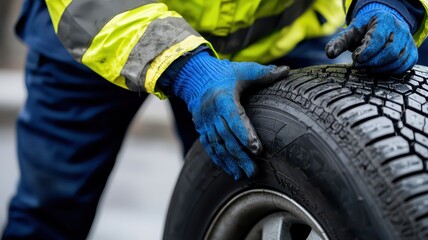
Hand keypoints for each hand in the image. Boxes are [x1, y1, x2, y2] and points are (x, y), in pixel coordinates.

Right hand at [169, 51, 288, 179]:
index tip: (256, 149)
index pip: (234, 119)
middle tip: (253, 171)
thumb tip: (286, 70)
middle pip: (226, 137)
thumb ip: (263, 73)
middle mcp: (211, 113)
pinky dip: (219, 160)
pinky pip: (210, 148)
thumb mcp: (243, 70)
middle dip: (239, 155)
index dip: (245, 134)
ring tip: (243, 175)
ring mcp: (204, 123)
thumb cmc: (223, 73)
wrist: (194, 77)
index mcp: (223, 98)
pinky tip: (230, 171)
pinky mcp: (201, 129)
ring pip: (218, 146)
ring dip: (230, 162)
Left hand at [326, 3, 417, 74]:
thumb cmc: (364, 31)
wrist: (382, 27)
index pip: (379, 38)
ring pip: (398, 60)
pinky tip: (378, 70)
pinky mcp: (411, 52)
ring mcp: (408, 41)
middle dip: (372, 62)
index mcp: (385, 21)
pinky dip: (391, 71)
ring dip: (380, 68)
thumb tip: (329, 54)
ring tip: (367, 68)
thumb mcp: (351, 32)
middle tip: (359, 65)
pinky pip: (405, 66)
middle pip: (390, 51)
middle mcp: (400, 30)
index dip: (367, 52)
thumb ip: (339, 42)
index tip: (356, 58)